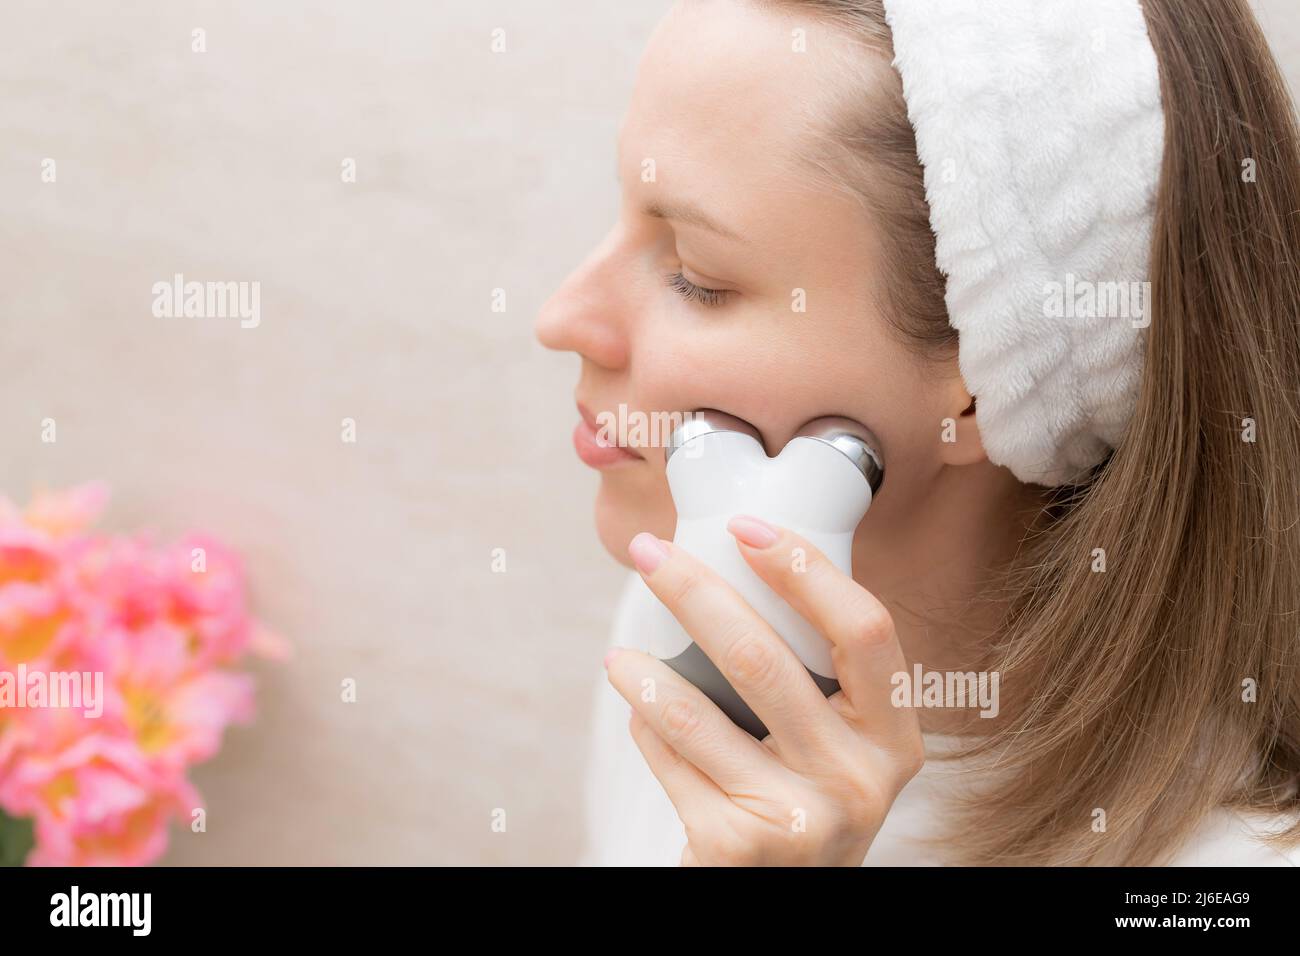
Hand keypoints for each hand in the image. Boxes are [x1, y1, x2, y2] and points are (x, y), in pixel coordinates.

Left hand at [604, 515, 924, 866]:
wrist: (783, 898)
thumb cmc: (802, 801)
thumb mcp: (836, 746)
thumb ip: (815, 677)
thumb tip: (737, 564)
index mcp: (895, 738)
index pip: (865, 630)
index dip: (805, 569)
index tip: (746, 527)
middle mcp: (861, 781)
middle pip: (765, 659)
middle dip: (692, 592)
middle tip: (647, 553)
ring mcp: (802, 821)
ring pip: (697, 713)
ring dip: (644, 671)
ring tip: (620, 656)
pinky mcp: (738, 849)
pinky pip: (671, 759)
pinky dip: (647, 729)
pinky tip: (641, 716)